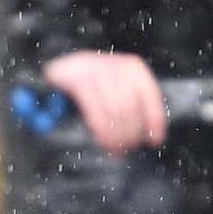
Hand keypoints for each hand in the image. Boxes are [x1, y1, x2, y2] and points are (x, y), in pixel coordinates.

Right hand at [42, 50, 166, 154]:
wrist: (58, 67)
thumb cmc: (92, 83)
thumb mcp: (116, 88)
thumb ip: (132, 105)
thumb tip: (147, 132)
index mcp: (132, 67)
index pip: (150, 94)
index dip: (154, 119)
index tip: (154, 139)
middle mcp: (115, 65)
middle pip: (132, 105)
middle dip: (131, 132)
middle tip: (127, 148)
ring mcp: (94, 69)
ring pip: (115, 109)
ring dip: (116, 135)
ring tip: (115, 149)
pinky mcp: (74, 79)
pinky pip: (94, 111)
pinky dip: (101, 129)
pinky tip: (102, 140)